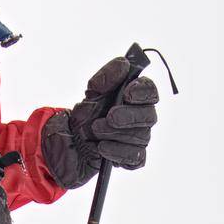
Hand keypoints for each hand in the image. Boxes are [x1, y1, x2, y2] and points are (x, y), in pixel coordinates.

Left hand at [42, 56, 159, 188]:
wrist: (72, 141)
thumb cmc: (87, 114)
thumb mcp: (91, 93)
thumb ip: (106, 77)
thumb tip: (123, 64)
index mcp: (135, 97)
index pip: (151, 91)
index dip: (143, 92)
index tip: (128, 93)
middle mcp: (142, 118)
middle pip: (149, 116)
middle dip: (129, 117)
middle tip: (109, 117)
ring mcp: (139, 139)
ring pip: (140, 137)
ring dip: (115, 134)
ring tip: (95, 130)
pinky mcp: (132, 159)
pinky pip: (134, 159)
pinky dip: (117, 153)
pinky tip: (102, 148)